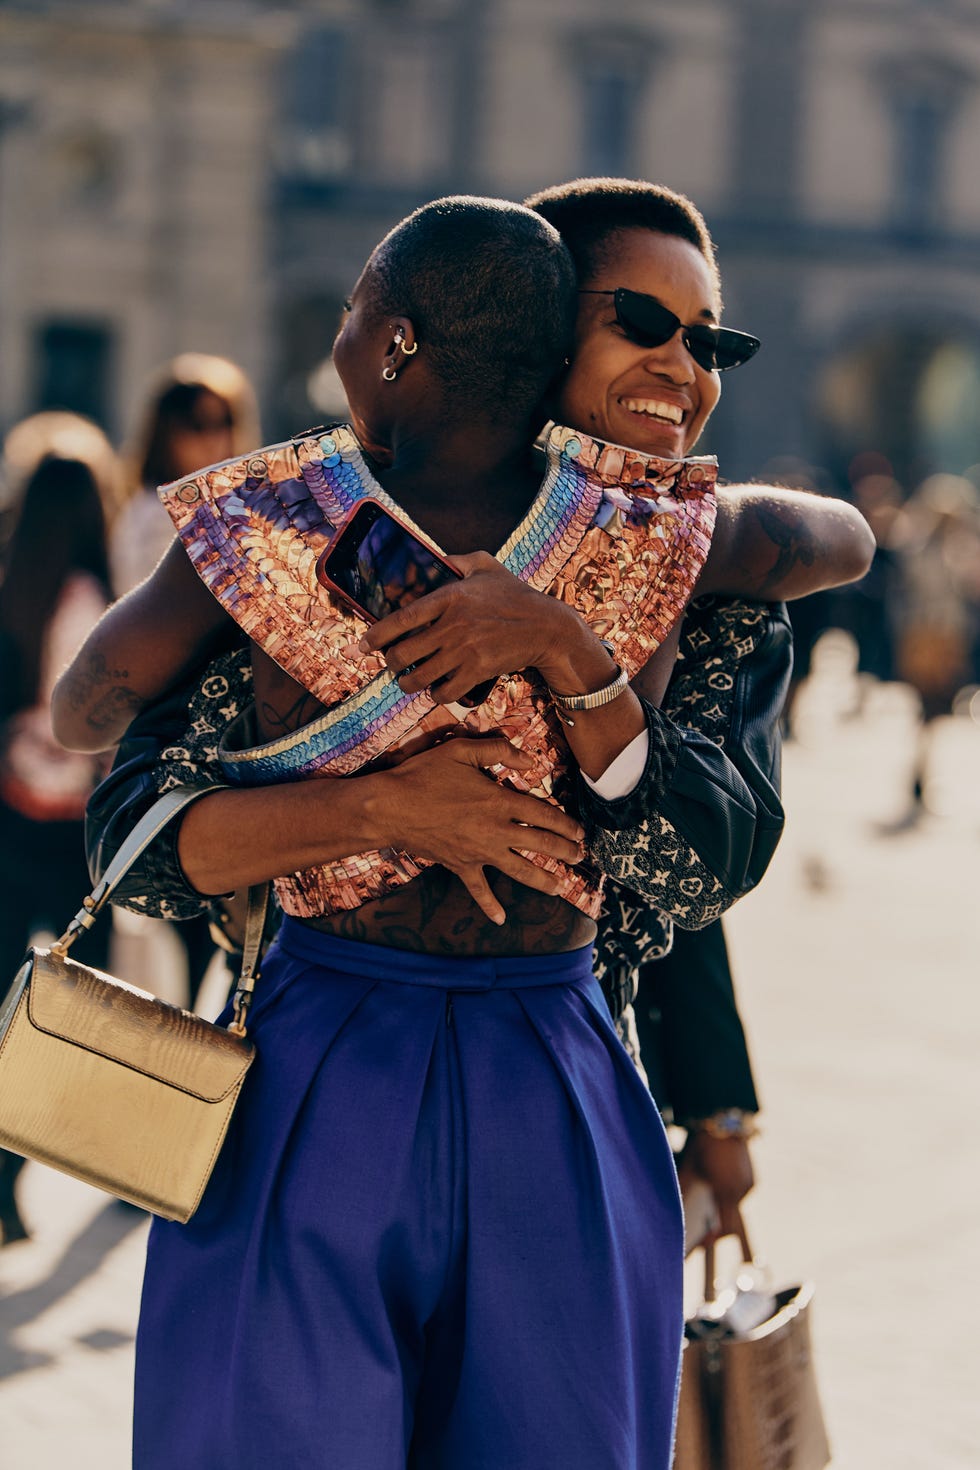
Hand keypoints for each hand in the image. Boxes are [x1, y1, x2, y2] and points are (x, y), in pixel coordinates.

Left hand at [358, 552, 576, 703]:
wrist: (547, 626)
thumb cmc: (515, 594)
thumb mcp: (485, 565)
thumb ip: (456, 559)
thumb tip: (433, 558)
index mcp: (450, 597)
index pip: (401, 619)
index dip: (377, 635)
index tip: (364, 644)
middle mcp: (453, 626)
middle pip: (403, 654)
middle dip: (391, 664)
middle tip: (392, 664)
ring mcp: (465, 651)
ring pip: (419, 678)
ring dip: (408, 684)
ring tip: (408, 682)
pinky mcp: (478, 672)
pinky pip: (444, 693)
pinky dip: (436, 695)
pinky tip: (437, 689)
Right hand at [378, 735, 584, 923]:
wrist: (390, 807)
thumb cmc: (424, 775)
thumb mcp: (461, 750)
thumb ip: (498, 751)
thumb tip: (530, 761)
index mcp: (499, 801)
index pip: (543, 814)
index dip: (565, 823)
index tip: (580, 832)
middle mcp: (495, 830)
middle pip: (540, 844)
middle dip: (564, 852)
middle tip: (579, 857)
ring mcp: (479, 852)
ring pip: (519, 870)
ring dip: (542, 880)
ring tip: (560, 887)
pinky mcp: (460, 866)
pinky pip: (478, 889)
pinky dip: (489, 905)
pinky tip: (500, 919)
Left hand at [679, 1132, 754, 1242]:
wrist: (724, 1121)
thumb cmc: (702, 1145)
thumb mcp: (690, 1168)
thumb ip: (684, 1190)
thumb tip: (675, 1209)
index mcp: (725, 1189)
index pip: (724, 1225)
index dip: (714, 1236)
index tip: (703, 1241)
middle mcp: (741, 1189)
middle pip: (731, 1218)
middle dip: (718, 1225)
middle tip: (703, 1229)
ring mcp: (749, 1184)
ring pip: (735, 1206)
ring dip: (723, 1210)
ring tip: (708, 1208)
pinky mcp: (753, 1178)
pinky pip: (741, 1195)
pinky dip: (729, 1197)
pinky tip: (717, 1191)